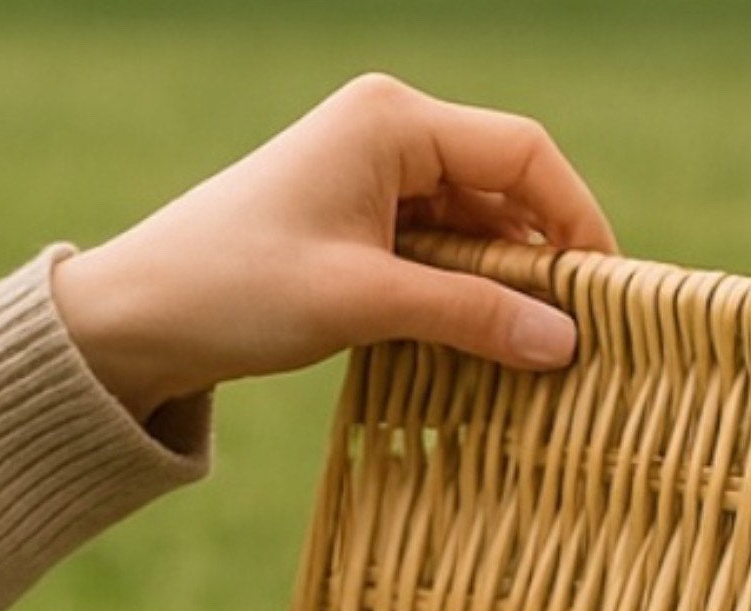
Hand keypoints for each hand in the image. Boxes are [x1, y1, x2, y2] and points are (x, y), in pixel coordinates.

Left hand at [52, 74, 616, 420]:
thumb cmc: (239, 290)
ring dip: (506, 285)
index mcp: (392, 120)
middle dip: (547, 260)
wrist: (141, 316)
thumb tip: (565, 343)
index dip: (578, 221)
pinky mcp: (358, 222)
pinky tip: (486, 344)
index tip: (609, 295)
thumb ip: (469, 317)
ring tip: (541, 351)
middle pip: (506, 188)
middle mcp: (389, 132)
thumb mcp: (364, 303)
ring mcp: (372, 176)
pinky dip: (466, 295)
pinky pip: (438, 252)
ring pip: (475, 226)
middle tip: (585, 335)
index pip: (522, 155)